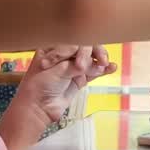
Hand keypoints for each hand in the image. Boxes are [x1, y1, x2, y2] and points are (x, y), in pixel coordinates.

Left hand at [0, 45, 116, 149]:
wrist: (37, 109)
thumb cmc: (38, 87)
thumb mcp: (55, 71)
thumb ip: (74, 65)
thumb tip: (93, 64)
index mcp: (53, 47)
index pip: (72, 40)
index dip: (79, 48)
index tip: (79, 63)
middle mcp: (63, 55)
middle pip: (84, 47)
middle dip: (91, 52)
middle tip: (93, 64)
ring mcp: (72, 67)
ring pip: (91, 59)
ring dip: (100, 59)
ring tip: (105, 63)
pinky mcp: (79, 80)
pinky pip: (93, 72)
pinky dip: (103, 70)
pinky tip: (112, 67)